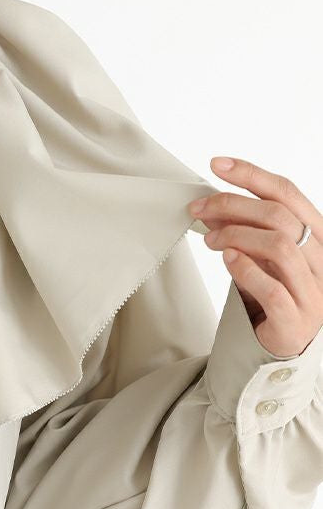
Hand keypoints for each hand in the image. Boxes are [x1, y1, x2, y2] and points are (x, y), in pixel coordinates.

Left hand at [188, 157, 322, 356]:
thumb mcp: (257, 252)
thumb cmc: (274, 291)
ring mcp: (314, 291)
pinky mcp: (296, 320)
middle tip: (199, 209)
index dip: (251, 174)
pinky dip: (245, 269)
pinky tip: (228, 260)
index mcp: (316, 235)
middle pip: (278, 216)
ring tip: (210, 241)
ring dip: (236, 235)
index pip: (287, 193)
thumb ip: (238, 228)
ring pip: (280, 246)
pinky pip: (273, 289)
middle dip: (231, 205)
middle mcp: (321, 259)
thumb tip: (207, 204)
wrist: (285, 343)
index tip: (216, 164)